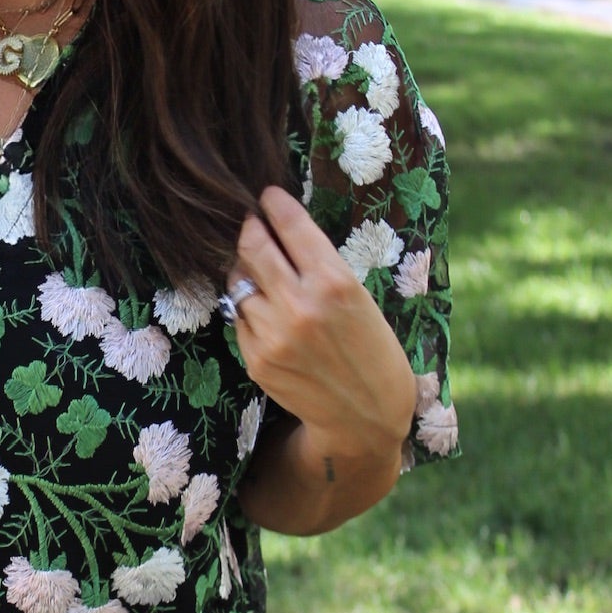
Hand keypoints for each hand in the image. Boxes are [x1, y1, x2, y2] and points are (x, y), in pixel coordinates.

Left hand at [228, 185, 415, 473]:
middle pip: (252, 246)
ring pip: (238, 281)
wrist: (365, 416)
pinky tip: (265, 311)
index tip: (266, 195)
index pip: (290, 225)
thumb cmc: (372, 351)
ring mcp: (273, 334)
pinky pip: (239, 318)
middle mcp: (300, 305)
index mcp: (335, 283)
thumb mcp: (361, 299)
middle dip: (249, 227)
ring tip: (259, 270)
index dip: (273, 204)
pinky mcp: (255, 359)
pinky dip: (248, 308)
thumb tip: (279, 230)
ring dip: (245, 270)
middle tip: (250, 220)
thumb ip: (320, 267)